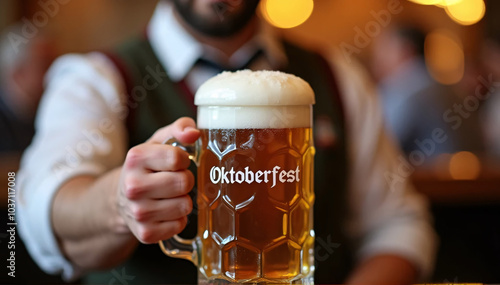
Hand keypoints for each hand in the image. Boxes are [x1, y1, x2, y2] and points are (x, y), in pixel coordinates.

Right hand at [117, 117, 199, 242]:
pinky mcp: (145, 233)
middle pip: (183, 182)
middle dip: (185, 181)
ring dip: (183, 200)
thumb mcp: (159, 142)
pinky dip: (178, 219)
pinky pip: (179, 225)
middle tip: (174, 181)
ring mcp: (137, 212)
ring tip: (170, 196)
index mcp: (135, 158)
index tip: (176, 163)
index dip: (183, 160)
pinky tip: (166, 212)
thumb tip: (194, 133)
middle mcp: (132, 186)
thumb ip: (179, 128)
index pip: (178, 158)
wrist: (121, 198)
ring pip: (184, 206)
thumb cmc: (148, 167)